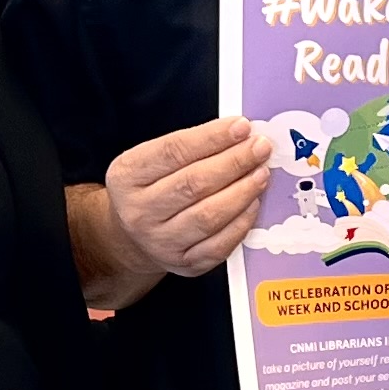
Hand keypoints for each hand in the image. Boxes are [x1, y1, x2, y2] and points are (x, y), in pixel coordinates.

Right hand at [103, 117, 275, 285]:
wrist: (135, 236)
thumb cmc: (152, 188)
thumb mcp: (152, 160)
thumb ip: (190, 146)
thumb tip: (239, 135)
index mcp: (127, 175)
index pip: (173, 151)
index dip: (212, 137)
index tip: (241, 126)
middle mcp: (140, 211)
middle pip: (193, 183)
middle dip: (234, 162)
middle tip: (260, 147)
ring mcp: (161, 242)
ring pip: (209, 215)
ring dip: (242, 191)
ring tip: (261, 172)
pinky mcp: (185, 263)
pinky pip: (220, 244)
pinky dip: (242, 221)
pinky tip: (253, 202)